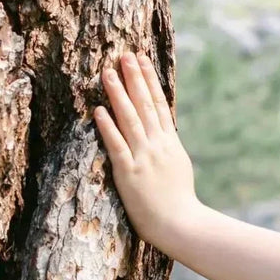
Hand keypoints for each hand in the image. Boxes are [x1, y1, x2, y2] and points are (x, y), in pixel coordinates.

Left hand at [93, 52, 201, 250]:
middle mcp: (157, 144)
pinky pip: (116, 145)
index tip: (141, 58)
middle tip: (124, 54)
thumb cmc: (179, 200)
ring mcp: (143, 157)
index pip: (159, 103)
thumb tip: (161, 129)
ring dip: (118, 94)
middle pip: (145, 104)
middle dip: (134, 77)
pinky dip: (107, 127)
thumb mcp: (177, 165)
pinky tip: (98, 111)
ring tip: (107, 72)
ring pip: (129, 119)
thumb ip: (167, 145)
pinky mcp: (129, 173)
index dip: (148, 79)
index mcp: (169, 142)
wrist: (182, 225)